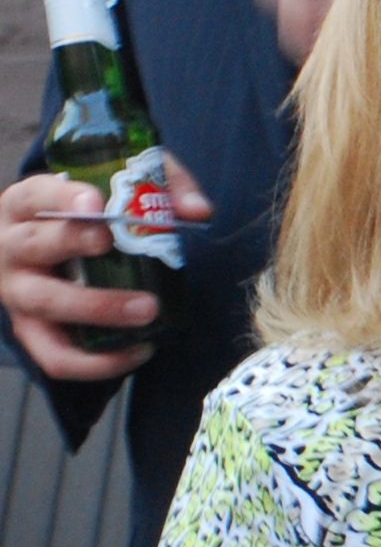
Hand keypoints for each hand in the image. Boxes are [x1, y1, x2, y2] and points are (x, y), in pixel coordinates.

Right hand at [2, 161, 209, 380]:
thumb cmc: (92, 210)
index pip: (36, 195)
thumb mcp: (121, 184)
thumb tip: (197, 210)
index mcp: (26, 204)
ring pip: (43, 302)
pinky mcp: (31, 331)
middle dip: (72, 243)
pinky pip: (54, 355)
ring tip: (148, 308)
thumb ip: (160, 187)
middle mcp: (11, 248)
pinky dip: (95, 362)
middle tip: (113, 244)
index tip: (96, 202)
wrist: (58, 244)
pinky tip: (140, 350)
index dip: (63, 198)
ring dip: (95, 307)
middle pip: (33, 245)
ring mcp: (16, 292)